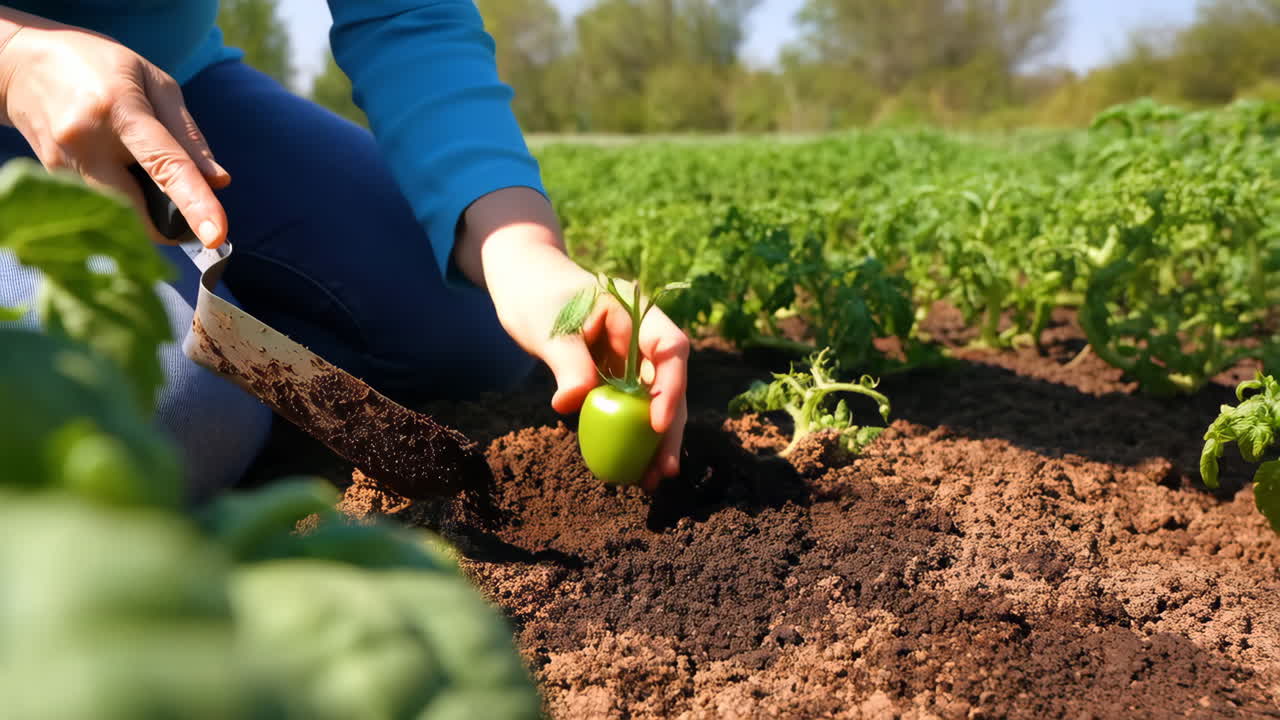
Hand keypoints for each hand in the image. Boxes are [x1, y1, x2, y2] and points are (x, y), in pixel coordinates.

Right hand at [0, 10, 228, 245]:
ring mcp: (61, 164)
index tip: (217, 238)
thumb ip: (188, 135)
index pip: (164, 167)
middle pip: (140, 211)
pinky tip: (114, 163)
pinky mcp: (51, 179)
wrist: (21, 64)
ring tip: (136, 163)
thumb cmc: (99, 66)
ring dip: (144, 206)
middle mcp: (85, 142)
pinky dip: (121, 197)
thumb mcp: (154, 82)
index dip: (194, 205)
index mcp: (119, 110)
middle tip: (185, 202)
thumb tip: (218, 182)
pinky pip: (100, 205)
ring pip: (120, 215)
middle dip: (170, 219)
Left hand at [456, 187, 689, 491]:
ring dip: (656, 440)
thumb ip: (566, 362)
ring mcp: (632, 356)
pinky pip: (632, 406)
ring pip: (655, 399)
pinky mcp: (618, 374)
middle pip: (670, 382)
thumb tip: (571, 404)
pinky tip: (633, 466)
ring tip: (652, 480)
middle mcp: (642, 336)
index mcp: (635, 312)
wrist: (525, 282)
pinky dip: (632, 434)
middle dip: (671, 428)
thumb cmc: (537, 295)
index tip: (657, 425)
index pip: (670, 349)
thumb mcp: (548, 328)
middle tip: (665, 469)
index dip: (671, 388)